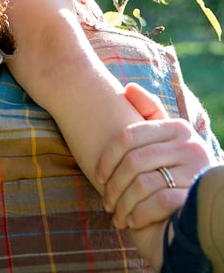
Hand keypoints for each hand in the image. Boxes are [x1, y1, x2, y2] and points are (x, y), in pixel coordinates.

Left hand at [96, 82, 214, 229]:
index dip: (107, 157)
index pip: (128, 136)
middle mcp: (190, 146)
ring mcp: (195, 171)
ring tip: (115, 214)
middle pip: (133, 161)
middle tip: (105, 200)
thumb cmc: (179, 167)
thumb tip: (128, 88)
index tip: (97, 175)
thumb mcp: (168, 138)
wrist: (211, 205)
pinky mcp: (196, 196)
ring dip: (123, 203)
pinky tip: (131, 221)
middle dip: (113, 184)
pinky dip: (140, 213)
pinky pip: (159, 201)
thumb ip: (150, 112)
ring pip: (143, 183)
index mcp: (178, 128)